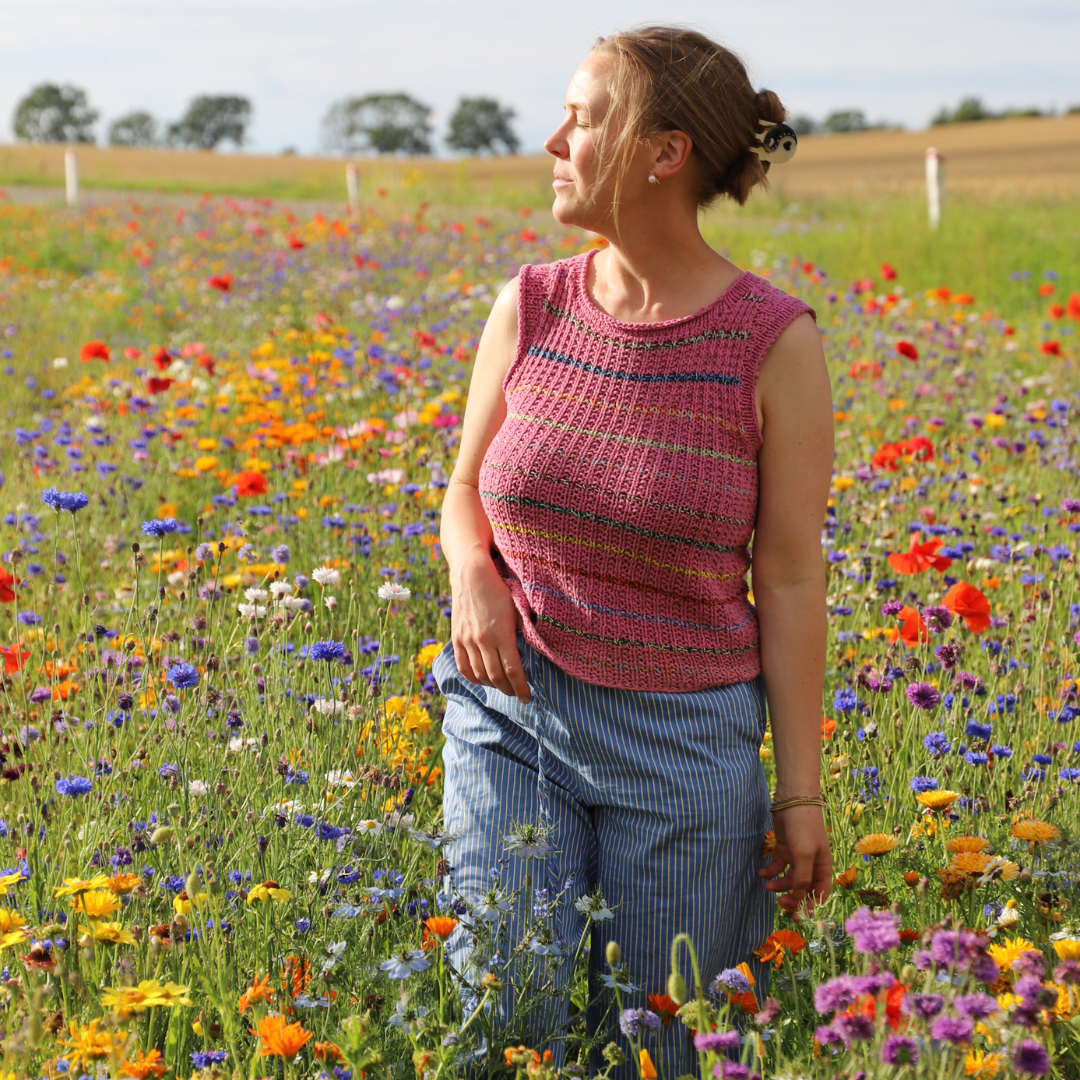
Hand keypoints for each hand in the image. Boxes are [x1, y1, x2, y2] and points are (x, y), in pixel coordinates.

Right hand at [450, 557, 530, 703]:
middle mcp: (482, 640)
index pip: (512, 670)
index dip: (521, 687)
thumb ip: (525, 630)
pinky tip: (483, 680)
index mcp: (501, 634)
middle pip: (496, 677)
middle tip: (518, 694)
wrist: (471, 574)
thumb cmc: (500, 589)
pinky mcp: (457, 638)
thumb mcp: (518, 608)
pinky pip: (463, 667)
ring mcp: (467, 641)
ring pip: (479, 675)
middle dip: (509, 690)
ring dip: (493, 685)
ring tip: (504, 686)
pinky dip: (473, 678)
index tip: (528, 697)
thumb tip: (536, 649)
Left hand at [758, 805, 831, 917]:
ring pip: (789, 878)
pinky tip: (761, 872)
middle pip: (803, 888)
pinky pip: (778, 865)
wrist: (793, 798)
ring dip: (779, 885)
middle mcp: (812, 863)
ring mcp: (798, 855)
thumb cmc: (804, 826)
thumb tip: (799, 898)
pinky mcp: (785, 847)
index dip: (811, 908)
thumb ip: (802, 877)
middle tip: (779, 903)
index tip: (797, 918)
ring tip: (766, 885)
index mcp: (823, 867)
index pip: (820, 894)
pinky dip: (770, 871)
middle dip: (792, 898)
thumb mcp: (805, 854)